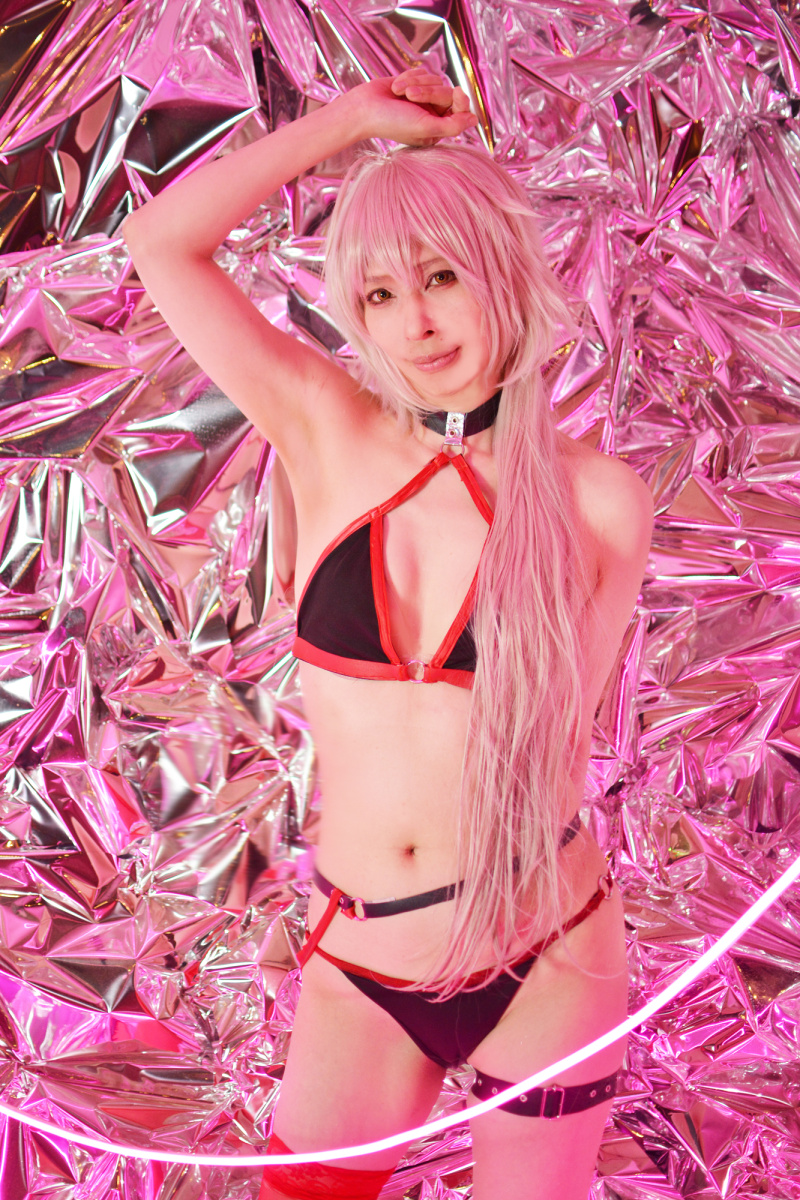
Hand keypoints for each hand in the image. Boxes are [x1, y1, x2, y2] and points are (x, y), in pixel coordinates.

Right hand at [347, 69, 477, 145]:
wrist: (364, 107)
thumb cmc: (392, 122)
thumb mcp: (425, 127)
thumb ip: (452, 126)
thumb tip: (474, 119)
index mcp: (437, 130)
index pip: (460, 111)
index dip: (461, 100)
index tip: (457, 92)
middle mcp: (432, 115)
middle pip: (448, 93)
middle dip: (430, 91)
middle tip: (410, 97)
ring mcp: (423, 99)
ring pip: (436, 80)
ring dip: (417, 83)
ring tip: (400, 92)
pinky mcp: (414, 83)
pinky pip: (423, 72)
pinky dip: (409, 76)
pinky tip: (396, 86)